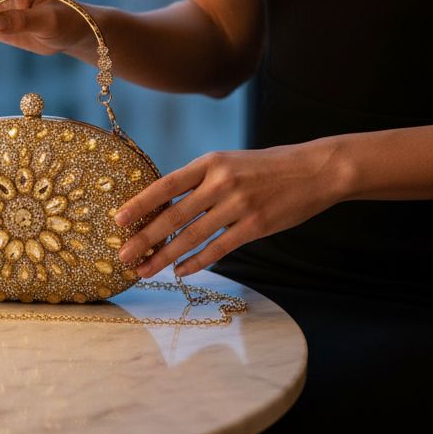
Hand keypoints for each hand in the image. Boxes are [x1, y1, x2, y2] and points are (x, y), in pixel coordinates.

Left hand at [115, 140, 344, 277]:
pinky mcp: (255, 226)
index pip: (166, 185)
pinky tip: (181, 271)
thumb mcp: (230, 162)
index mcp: (211, 162)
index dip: (140, 204)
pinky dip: (197, 262)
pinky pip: (219, 249)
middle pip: (173, 215)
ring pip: (192, 236)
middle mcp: (221, 182)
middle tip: (122, 256)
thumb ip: (201, 181)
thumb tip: (166, 205)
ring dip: (164, 256)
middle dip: (144, 238)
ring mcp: (239, 205)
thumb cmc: (267, 167)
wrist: (314, 170)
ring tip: (144, 270)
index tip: (118, 220)